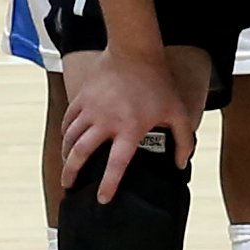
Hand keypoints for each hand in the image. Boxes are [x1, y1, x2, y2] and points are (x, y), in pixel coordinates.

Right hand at [50, 45, 184, 199]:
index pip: (116, 165)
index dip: (108, 185)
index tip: (102, 199)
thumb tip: (181, 164)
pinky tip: (67, 140)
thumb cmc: (157, 82)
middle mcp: (106, 122)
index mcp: (129, 129)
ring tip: (67, 165)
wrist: (135, 50)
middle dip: (71, 174)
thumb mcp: (177, 112)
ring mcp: (91, 108)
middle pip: (80, 154)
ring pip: (70, 138)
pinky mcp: (82, 97)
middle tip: (69, 186)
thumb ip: (184, 140)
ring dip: (66, 155)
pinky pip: (68, 120)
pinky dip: (65, 133)